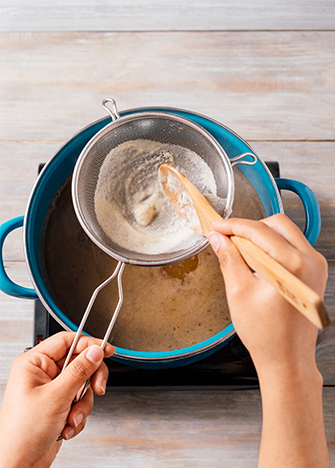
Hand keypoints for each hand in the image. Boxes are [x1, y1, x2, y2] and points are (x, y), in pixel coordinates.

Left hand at [0, 332, 114, 467]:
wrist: (18, 465)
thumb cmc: (21, 433)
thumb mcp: (56, 396)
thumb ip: (79, 371)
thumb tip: (95, 351)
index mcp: (35, 363)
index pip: (67, 341)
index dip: (89, 344)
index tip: (106, 350)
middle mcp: (43, 374)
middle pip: (80, 363)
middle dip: (89, 380)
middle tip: (98, 387)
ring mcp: (52, 390)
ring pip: (83, 385)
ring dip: (82, 404)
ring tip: (72, 417)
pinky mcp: (59, 406)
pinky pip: (80, 402)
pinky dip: (78, 415)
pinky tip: (67, 426)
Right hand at [208, 214, 329, 466]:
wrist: (288, 359)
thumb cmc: (266, 334)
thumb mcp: (239, 293)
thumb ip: (229, 259)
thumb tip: (218, 239)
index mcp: (292, 266)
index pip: (259, 231)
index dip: (234, 226)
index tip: (217, 227)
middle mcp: (310, 261)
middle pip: (277, 224)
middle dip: (249, 227)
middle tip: (226, 237)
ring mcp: (316, 266)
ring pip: (286, 232)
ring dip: (261, 235)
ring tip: (239, 249)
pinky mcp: (315, 273)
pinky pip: (293, 246)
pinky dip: (273, 246)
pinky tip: (256, 258)